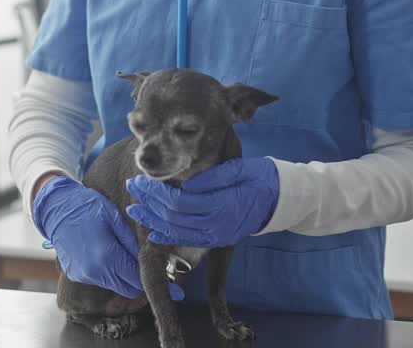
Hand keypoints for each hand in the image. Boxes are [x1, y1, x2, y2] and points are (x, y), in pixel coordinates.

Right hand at [33, 176, 183, 299]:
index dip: (154, 282)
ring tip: (130, 258)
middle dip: (141, 281)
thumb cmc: (88, 207)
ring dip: (126, 278)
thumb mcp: (115, 218)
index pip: (137, 280)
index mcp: (107, 256)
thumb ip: (133, 241)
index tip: (172, 288)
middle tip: (152, 270)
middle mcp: (94, 271)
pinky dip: (111, 274)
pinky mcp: (77, 274)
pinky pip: (102, 280)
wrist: (57, 208)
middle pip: (128, 289)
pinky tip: (113, 256)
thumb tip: (152, 255)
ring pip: (116, 286)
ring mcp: (84, 274)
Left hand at [125, 157, 279, 247]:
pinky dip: (168, 236)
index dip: (157, 192)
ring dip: (153, 220)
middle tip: (133, 188)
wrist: (278, 198)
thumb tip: (184, 180)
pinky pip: (188, 241)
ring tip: (136, 208)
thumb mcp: (237, 170)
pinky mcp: (216, 239)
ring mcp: (216, 235)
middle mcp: (217, 225)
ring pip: (177, 231)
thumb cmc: (258, 178)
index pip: (180, 201)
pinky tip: (153, 230)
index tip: (141, 179)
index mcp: (222, 205)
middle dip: (150, 203)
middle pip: (174, 216)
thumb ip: (211, 177)